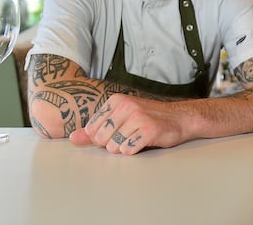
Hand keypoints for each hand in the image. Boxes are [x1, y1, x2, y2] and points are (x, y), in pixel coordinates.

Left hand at [69, 94, 186, 154]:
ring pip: (114, 147)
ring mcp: (138, 117)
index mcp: (116, 100)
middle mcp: (126, 106)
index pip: (92, 129)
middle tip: (129, 135)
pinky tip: (143, 142)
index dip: (103, 136)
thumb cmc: (148, 119)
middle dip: (112, 144)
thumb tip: (73, 138)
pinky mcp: (149, 130)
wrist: (179, 118)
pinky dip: (134, 151)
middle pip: (101, 139)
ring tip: (137, 138)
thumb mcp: (120, 119)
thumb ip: (94, 130)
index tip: (119, 130)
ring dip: (124, 148)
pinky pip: (128, 150)